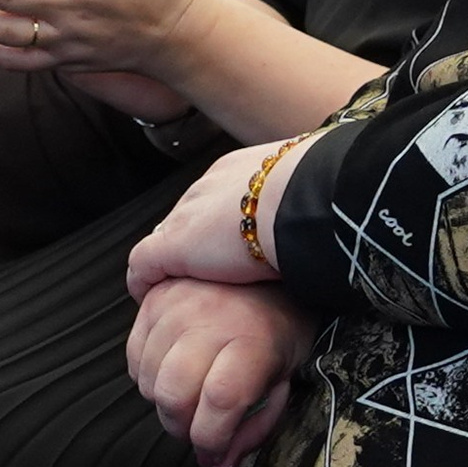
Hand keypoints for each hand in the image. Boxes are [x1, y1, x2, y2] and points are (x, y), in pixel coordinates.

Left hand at [127, 134, 319, 297]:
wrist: (304, 199)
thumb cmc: (322, 196)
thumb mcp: (316, 194)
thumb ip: (308, 204)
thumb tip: (323, 221)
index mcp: (246, 169)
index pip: (220, 195)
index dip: (219, 221)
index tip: (227, 241)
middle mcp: (210, 186)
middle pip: (189, 214)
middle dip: (191, 240)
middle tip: (200, 269)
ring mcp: (189, 214)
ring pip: (165, 237)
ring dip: (169, 261)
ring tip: (172, 285)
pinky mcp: (174, 245)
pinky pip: (144, 265)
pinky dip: (144, 282)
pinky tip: (149, 296)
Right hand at [127, 275, 315, 466]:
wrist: (271, 259)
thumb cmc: (283, 325)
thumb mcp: (285, 376)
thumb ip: (255, 426)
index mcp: (253, 341)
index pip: (220, 400)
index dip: (211, 437)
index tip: (214, 449)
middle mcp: (211, 320)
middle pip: (173, 392)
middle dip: (181, 426)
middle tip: (196, 427)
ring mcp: (178, 306)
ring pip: (146, 378)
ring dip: (162, 403)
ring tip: (185, 398)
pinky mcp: (154, 299)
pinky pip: (131, 354)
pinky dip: (144, 374)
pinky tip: (168, 371)